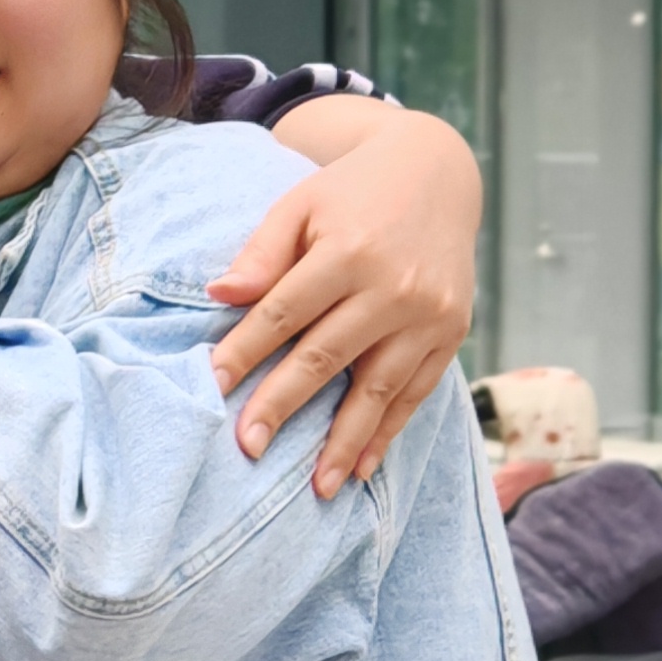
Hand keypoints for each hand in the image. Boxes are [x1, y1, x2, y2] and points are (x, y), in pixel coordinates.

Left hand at [204, 106, 480, 495]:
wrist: (436, 173)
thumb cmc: (351, 193)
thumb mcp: (300, 205)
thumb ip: (262, 253)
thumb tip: (219, 296)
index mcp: (348, 251)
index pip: (283, 314)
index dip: (244, 353)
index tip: (210, 389)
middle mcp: (393, 287)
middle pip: (326, 357)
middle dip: (283, 406)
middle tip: (247, 447)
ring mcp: (429, 314)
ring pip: (378, 387)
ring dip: (345, 441)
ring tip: (318, 487)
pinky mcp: (452, 332)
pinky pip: (416, 391)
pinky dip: (389, 431)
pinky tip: (362, 465)